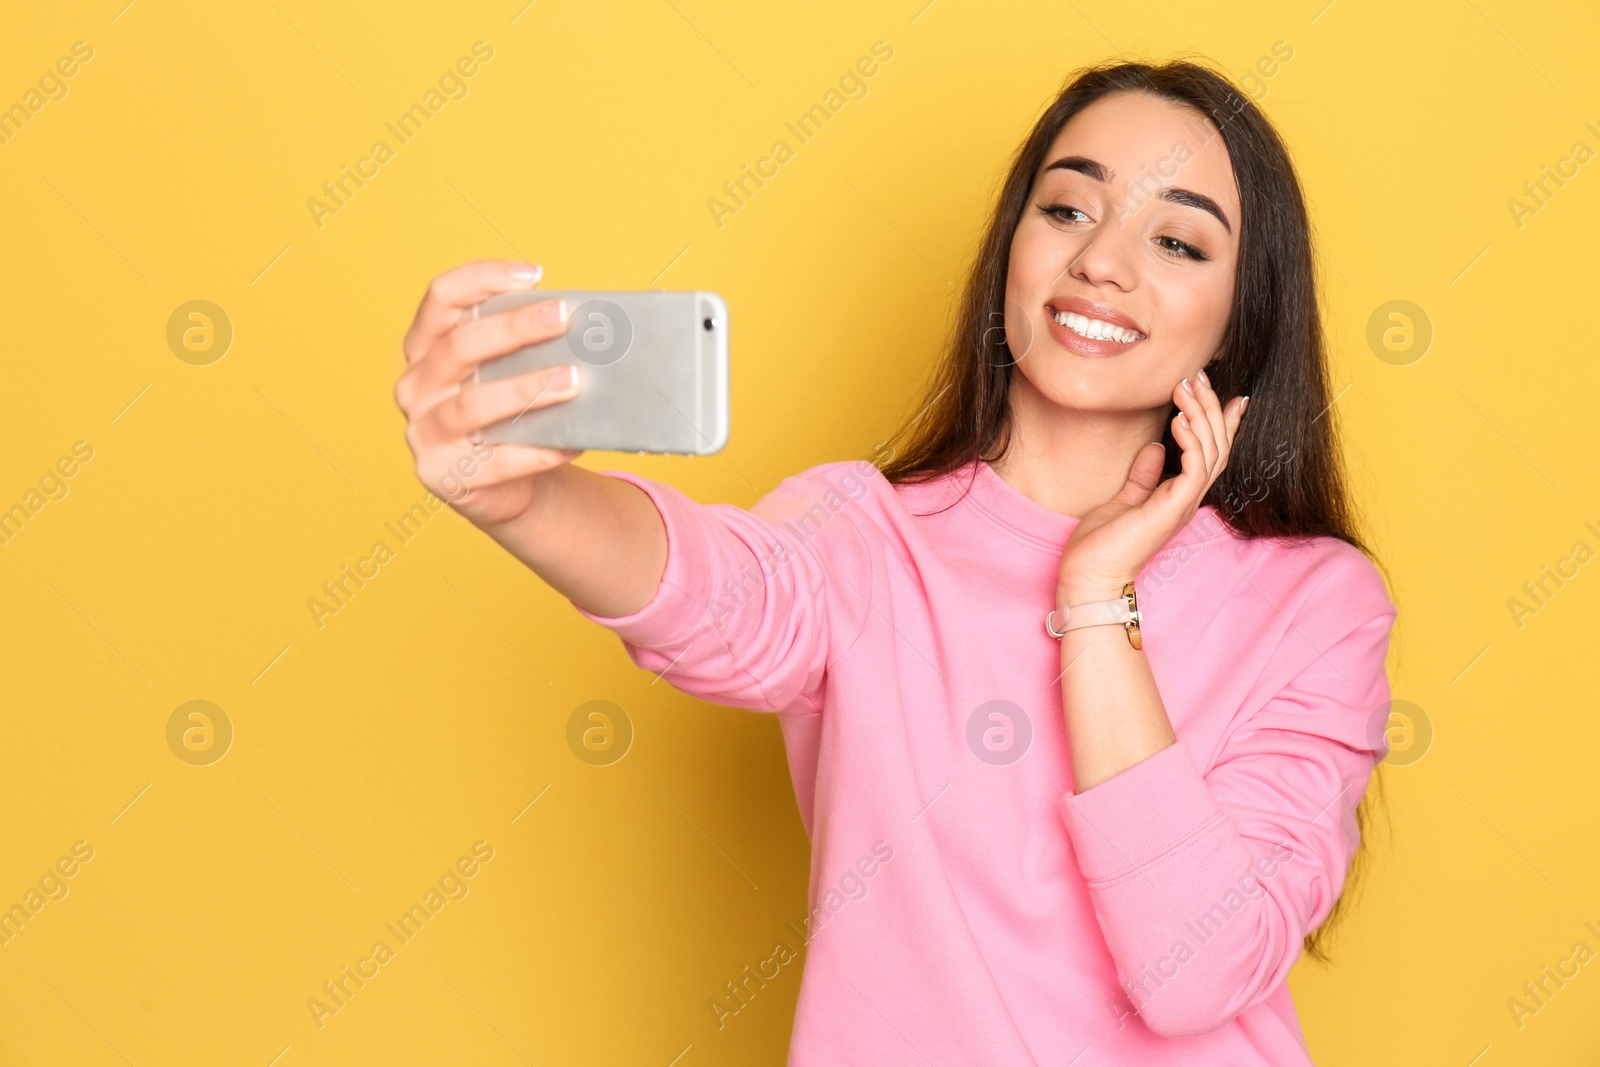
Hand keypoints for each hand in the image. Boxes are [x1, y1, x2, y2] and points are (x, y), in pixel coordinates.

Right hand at [394, 259, 584, 527]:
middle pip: (460, 346)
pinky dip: (536, 452)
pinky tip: (570, 442)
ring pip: (472, 405)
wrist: (505, 485)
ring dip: (526, 389)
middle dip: (514, 328)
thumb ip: (530, 346)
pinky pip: (494, 462)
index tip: (533, 274)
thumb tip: (589, 327)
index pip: (442, 298)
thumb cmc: (512, 413)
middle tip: (562, 317)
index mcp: (426, 347)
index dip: (482, 278)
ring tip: (574, 380)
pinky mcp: (444, 475)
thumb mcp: (512, 371)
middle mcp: (416, 386)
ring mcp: (424, 432)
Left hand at [1056, 368, 1247, 602]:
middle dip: (1211, 407)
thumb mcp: (1125, 499)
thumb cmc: (1102, 545)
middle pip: (1217, 445)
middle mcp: (1188, 499)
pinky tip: (1178, 419)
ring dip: (1201, 414)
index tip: (1230, 394)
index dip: (1222, 423)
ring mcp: (1183, 504)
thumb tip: (1154, 449)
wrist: (1090, 576)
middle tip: (1200, 375)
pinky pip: (1195, 468)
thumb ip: (1143, 475)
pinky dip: (1191, 440)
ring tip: (1188, 386)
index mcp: (1179, 496)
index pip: (1211, 453)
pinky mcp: (1173, 508)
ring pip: (1212, 451)